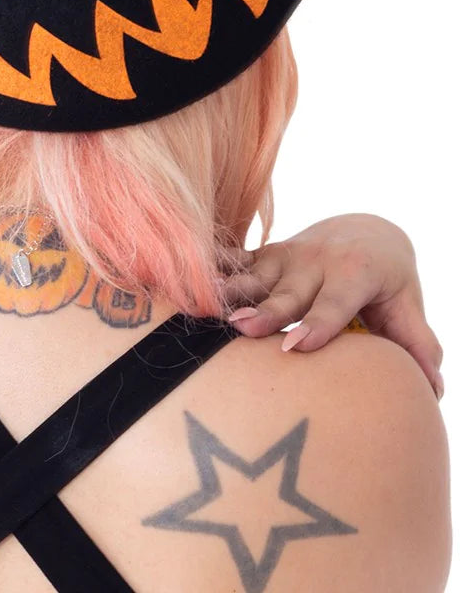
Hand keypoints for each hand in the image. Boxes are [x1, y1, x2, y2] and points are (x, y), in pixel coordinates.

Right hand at [222, 213, 443, 399]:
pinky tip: (187, 280)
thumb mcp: (407, 304)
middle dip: (265, 311)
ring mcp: (285, 255)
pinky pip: (234, 261)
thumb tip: (432, 390)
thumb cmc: (388, 280)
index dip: (317, 325)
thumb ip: (418, 343)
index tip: (295, 348)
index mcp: (355, 272)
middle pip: (288, 292)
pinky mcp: (263, 254)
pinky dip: (211, 269)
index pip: (335, 303)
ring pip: (254, 277)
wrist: (364, 229)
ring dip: (229, 293)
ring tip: (205, 309)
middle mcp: (316, 260)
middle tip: (243, 330)